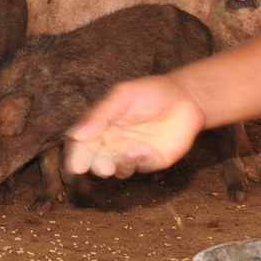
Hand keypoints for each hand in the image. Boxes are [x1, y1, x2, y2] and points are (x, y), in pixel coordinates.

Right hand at [65, 75, 205, 178]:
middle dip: (94, 166)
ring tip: (110, 165)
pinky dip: (135, 162)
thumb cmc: (151, 92)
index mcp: (101, 126)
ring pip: (116, 168)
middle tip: (97, 167)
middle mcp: (113, 143)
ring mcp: (131, 154)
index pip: (83, 143)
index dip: (77, 155)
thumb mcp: (122, 96)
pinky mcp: (150, 161)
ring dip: (112, 168)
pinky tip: (138, 150)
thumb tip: (76, 134)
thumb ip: (100, 114)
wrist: (185, 97)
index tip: (75, 165)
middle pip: (96, 159)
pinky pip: (139, 166)